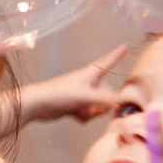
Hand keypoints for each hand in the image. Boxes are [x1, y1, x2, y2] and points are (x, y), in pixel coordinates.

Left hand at [0, 44, 127, 132]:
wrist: (37, 105)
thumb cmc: (58, 93)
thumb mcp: (86, 95)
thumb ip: (105, 100)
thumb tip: (121, 103)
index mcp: (91, 74)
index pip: (108, 61)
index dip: (117, 54)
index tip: (125, 46)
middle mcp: (89, 83)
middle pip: (109, 93)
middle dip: (105, 103)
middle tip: (97, 107)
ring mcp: (83, 95)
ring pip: (101, 106)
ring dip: (94, 111)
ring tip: (82, 110)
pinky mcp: (77, 105)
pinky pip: (91, 114)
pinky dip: (86, 116)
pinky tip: (76, 115)